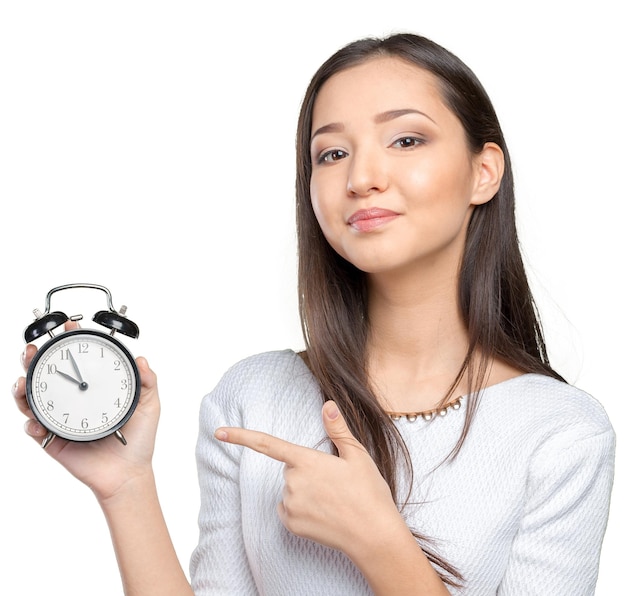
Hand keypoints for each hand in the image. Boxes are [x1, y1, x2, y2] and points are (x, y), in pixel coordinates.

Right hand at [12, 323, 160, 501]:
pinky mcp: (52, 440)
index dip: (70, 343)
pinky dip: (31, 422)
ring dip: (22, 387)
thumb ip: (148, 381)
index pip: (78, 361)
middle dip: (35, 359)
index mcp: (94, 389)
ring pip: (32, 398)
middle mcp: (74, 400)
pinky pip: (34, 428)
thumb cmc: (139, 438)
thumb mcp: (149, 405)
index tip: (69, 327)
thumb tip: (142, 359)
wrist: (129, 472)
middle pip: (47, 375)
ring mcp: (60, 418)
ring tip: (23, 381)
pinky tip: (36, 420)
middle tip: (34, 350)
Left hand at [215, 401, 402, 558]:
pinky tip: (324, 514)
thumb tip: (327, 404)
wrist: (373, 536)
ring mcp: (290, 504)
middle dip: (306, 471)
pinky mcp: (291, 524)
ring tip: (333, 500)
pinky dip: (302, 510)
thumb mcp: (357, 455)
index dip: (241, 436)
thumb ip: (337, 429)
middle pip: (290, 469)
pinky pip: (288, 509)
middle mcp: (293, 481)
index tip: (219, 431)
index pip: (267, 444)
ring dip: (305, 492)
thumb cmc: (368, 493)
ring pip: (290, 489)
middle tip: (334, 482)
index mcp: (306, 461)